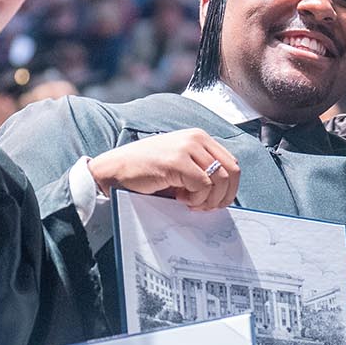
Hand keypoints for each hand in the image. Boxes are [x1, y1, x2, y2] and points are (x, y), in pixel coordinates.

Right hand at [87, 128, 239, 210]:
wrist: (114, 170)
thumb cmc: (145, 171)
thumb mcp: (181, 165)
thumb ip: (202, 171)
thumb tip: (225, 193)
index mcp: (199, 137)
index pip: (232, 164)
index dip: (229, 188)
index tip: (214, 202)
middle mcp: (196, 138)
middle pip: (232, 171)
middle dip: (223, 196)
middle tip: (205, 207)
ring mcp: (187, 147)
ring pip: (220, 179)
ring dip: (208, 199)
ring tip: (189, 202)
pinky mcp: (177, 161)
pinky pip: (203, 185)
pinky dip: (196, 199)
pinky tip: (179, 198)